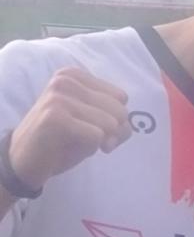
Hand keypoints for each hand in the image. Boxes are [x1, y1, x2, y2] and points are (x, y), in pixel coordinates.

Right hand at [8, 67, 130, 189]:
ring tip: (76, 141)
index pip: (121, 97)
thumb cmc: (63, 140)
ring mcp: (59, 97)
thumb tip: (126, 125)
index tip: (97, 127)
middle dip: (112, 132)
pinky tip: (67, 146)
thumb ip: (118, 120)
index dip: (116, 119)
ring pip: (110, 123)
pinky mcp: (55, 117)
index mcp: (74, 75)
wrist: (25, 161)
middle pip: (119, 110)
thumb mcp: (95, 123)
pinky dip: (89, 148)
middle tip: (90, 139)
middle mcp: (66, 80)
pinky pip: (97, 136)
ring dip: (100, 141)